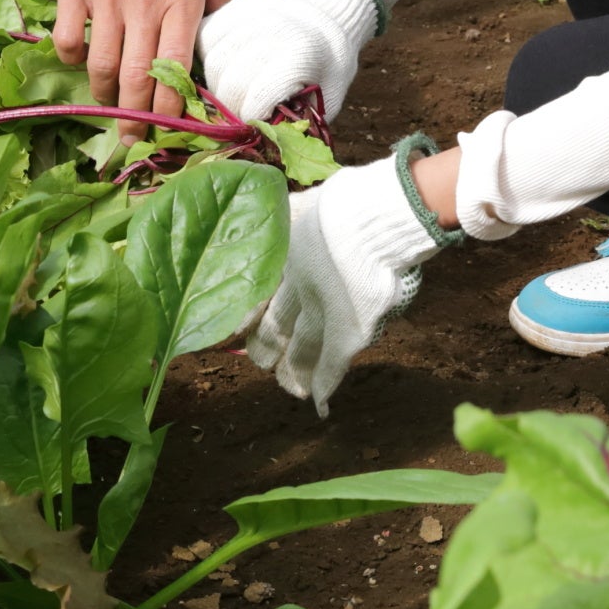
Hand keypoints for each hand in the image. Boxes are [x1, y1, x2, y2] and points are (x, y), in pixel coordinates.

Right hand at [52, 0, 230, 130]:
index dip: (172, 106)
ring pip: (102, 66)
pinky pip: (69, 40)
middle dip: (136, 118)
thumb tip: (227, 36)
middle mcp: (146, 4)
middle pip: (138, 77)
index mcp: (182, 0)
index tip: (170, 127)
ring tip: (109, 104)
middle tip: (133, 138)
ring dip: (105, 94)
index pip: (178, 68)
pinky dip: (73, 59)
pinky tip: (81, 60)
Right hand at [197, 0, 364, 122]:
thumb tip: (264, 147)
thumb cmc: (328, 67)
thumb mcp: (325, 98)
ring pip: (211, 55)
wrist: (330, 19)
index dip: (248, 118)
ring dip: (210, 80)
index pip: (258, 94)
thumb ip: (298, 123)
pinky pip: (207, 33)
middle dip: (226, 103)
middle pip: (228, 76)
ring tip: (223, 92)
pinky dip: (205, 54)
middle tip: (231, 114)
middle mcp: (276, 27)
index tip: (249, 126)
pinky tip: (216, 67)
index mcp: (301, 53)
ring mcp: (256, 12)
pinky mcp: (240, 3)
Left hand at [247, 153, 453, 415]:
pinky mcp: (348, 330)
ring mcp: (324, 312)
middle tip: (259, 360)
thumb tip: (271, 211)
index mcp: (288, 258)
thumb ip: (291, 211)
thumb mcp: (306, 204)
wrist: (374, 217)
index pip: (261, 297)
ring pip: (299, 348)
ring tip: (288, 387)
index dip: (248, 315)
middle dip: (265, 345)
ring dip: (292, 370)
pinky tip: (320, 405)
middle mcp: (300, 289)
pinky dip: (326, 384)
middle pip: (276, 326)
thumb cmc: (345, 204)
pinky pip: (334, 364)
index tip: (235, 331)